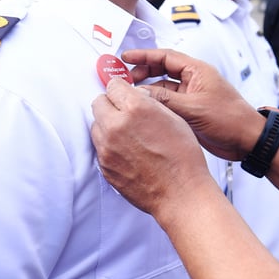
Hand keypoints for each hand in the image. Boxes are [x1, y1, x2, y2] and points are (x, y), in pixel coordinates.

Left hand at [91, 76, 208, 217]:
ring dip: (108, 124)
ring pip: (96, 125)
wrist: (180, 193)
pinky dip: (109, 144)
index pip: (114, 85)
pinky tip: (128, 150)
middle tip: (125, 112)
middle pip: (99, 103)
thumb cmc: (183, 157)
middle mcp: (116, 126)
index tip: (125, 94)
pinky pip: (99, 146)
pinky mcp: (104, 165)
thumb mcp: (174, 118)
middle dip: (111, 104)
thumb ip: (149, 103)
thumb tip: (136, 96)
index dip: (122, 89)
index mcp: (136, 109)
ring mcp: (107, 147)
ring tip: (128, 134)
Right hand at [118, 48, 267, 160]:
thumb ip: (165, 99)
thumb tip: (139, 93)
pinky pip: (168, 104)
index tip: (125, 57)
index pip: (166, 56)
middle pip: (162, 70)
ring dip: (147, 90)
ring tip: (130, 95)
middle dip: (142, 72)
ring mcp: (191, 96)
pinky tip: (144, 110)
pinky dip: (155, 105)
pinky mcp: (190, 112)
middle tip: (124, 79)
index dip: (144, 56)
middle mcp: (194, 81)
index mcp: (198, 71)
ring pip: (163, 88)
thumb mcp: (194, 108)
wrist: (247, 140)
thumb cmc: (230, 119)